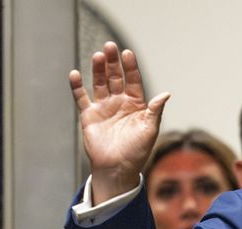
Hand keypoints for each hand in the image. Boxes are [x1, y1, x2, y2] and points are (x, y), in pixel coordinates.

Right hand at [68, 42, 169, 202]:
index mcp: (136, 105)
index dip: (130, 67)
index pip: (133, 81)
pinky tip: (75, 74)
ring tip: (98, 56)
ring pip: (100, 83)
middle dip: (112, 63)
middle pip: (115, 77)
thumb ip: (155, 111)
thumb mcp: (149, 130)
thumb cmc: (137, 152)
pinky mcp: (89, 115)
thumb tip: (166, 94)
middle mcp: (119, 103)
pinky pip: (81, 98)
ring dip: (98, 70)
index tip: (127, 54)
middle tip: (110, 47)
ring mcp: (104, 107)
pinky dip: (77, 87)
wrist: (118, 169)